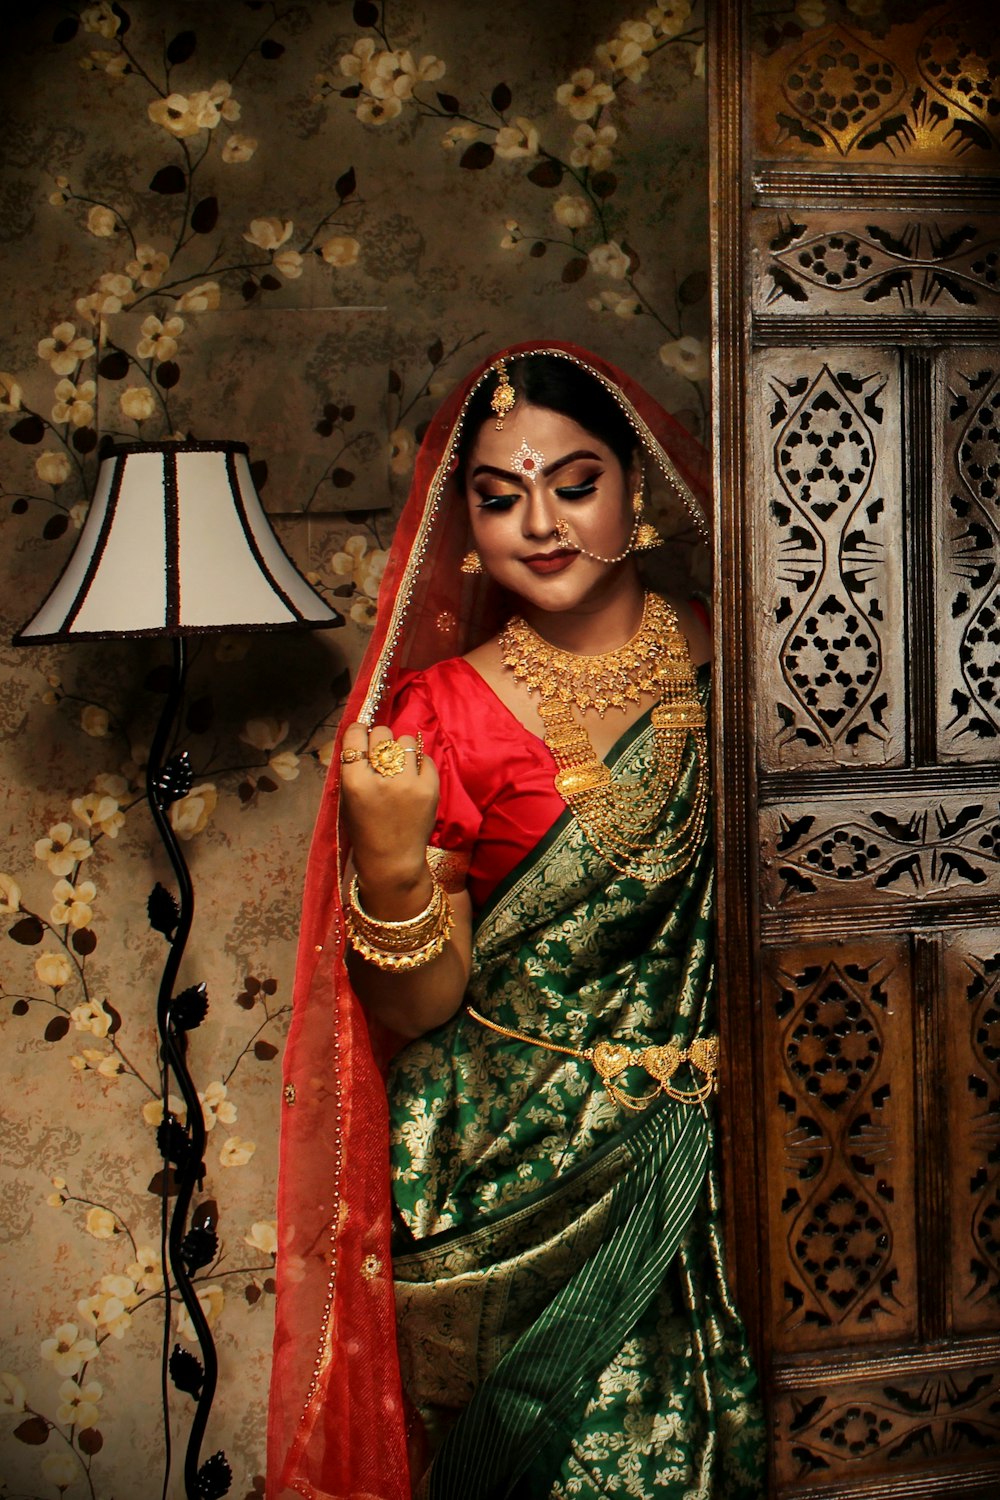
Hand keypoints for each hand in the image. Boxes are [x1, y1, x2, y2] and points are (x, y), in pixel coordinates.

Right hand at [339, 722, 439, 895]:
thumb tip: (361, 736)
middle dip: (380, 741)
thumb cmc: (364, 830)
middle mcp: (382, 779)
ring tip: (399, 768)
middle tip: (381, 756)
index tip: (361, 736)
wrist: (393, 861)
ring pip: (406, 741)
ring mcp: (409, 783)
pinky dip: (418, 764)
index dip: (358, 732)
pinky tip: (412, 779)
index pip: (355, 735)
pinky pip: (425, 757)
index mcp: (355, 782)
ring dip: (400, 750)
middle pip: (382, 733)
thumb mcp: (346, 800)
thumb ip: (352, 769)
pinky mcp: (430, 788)